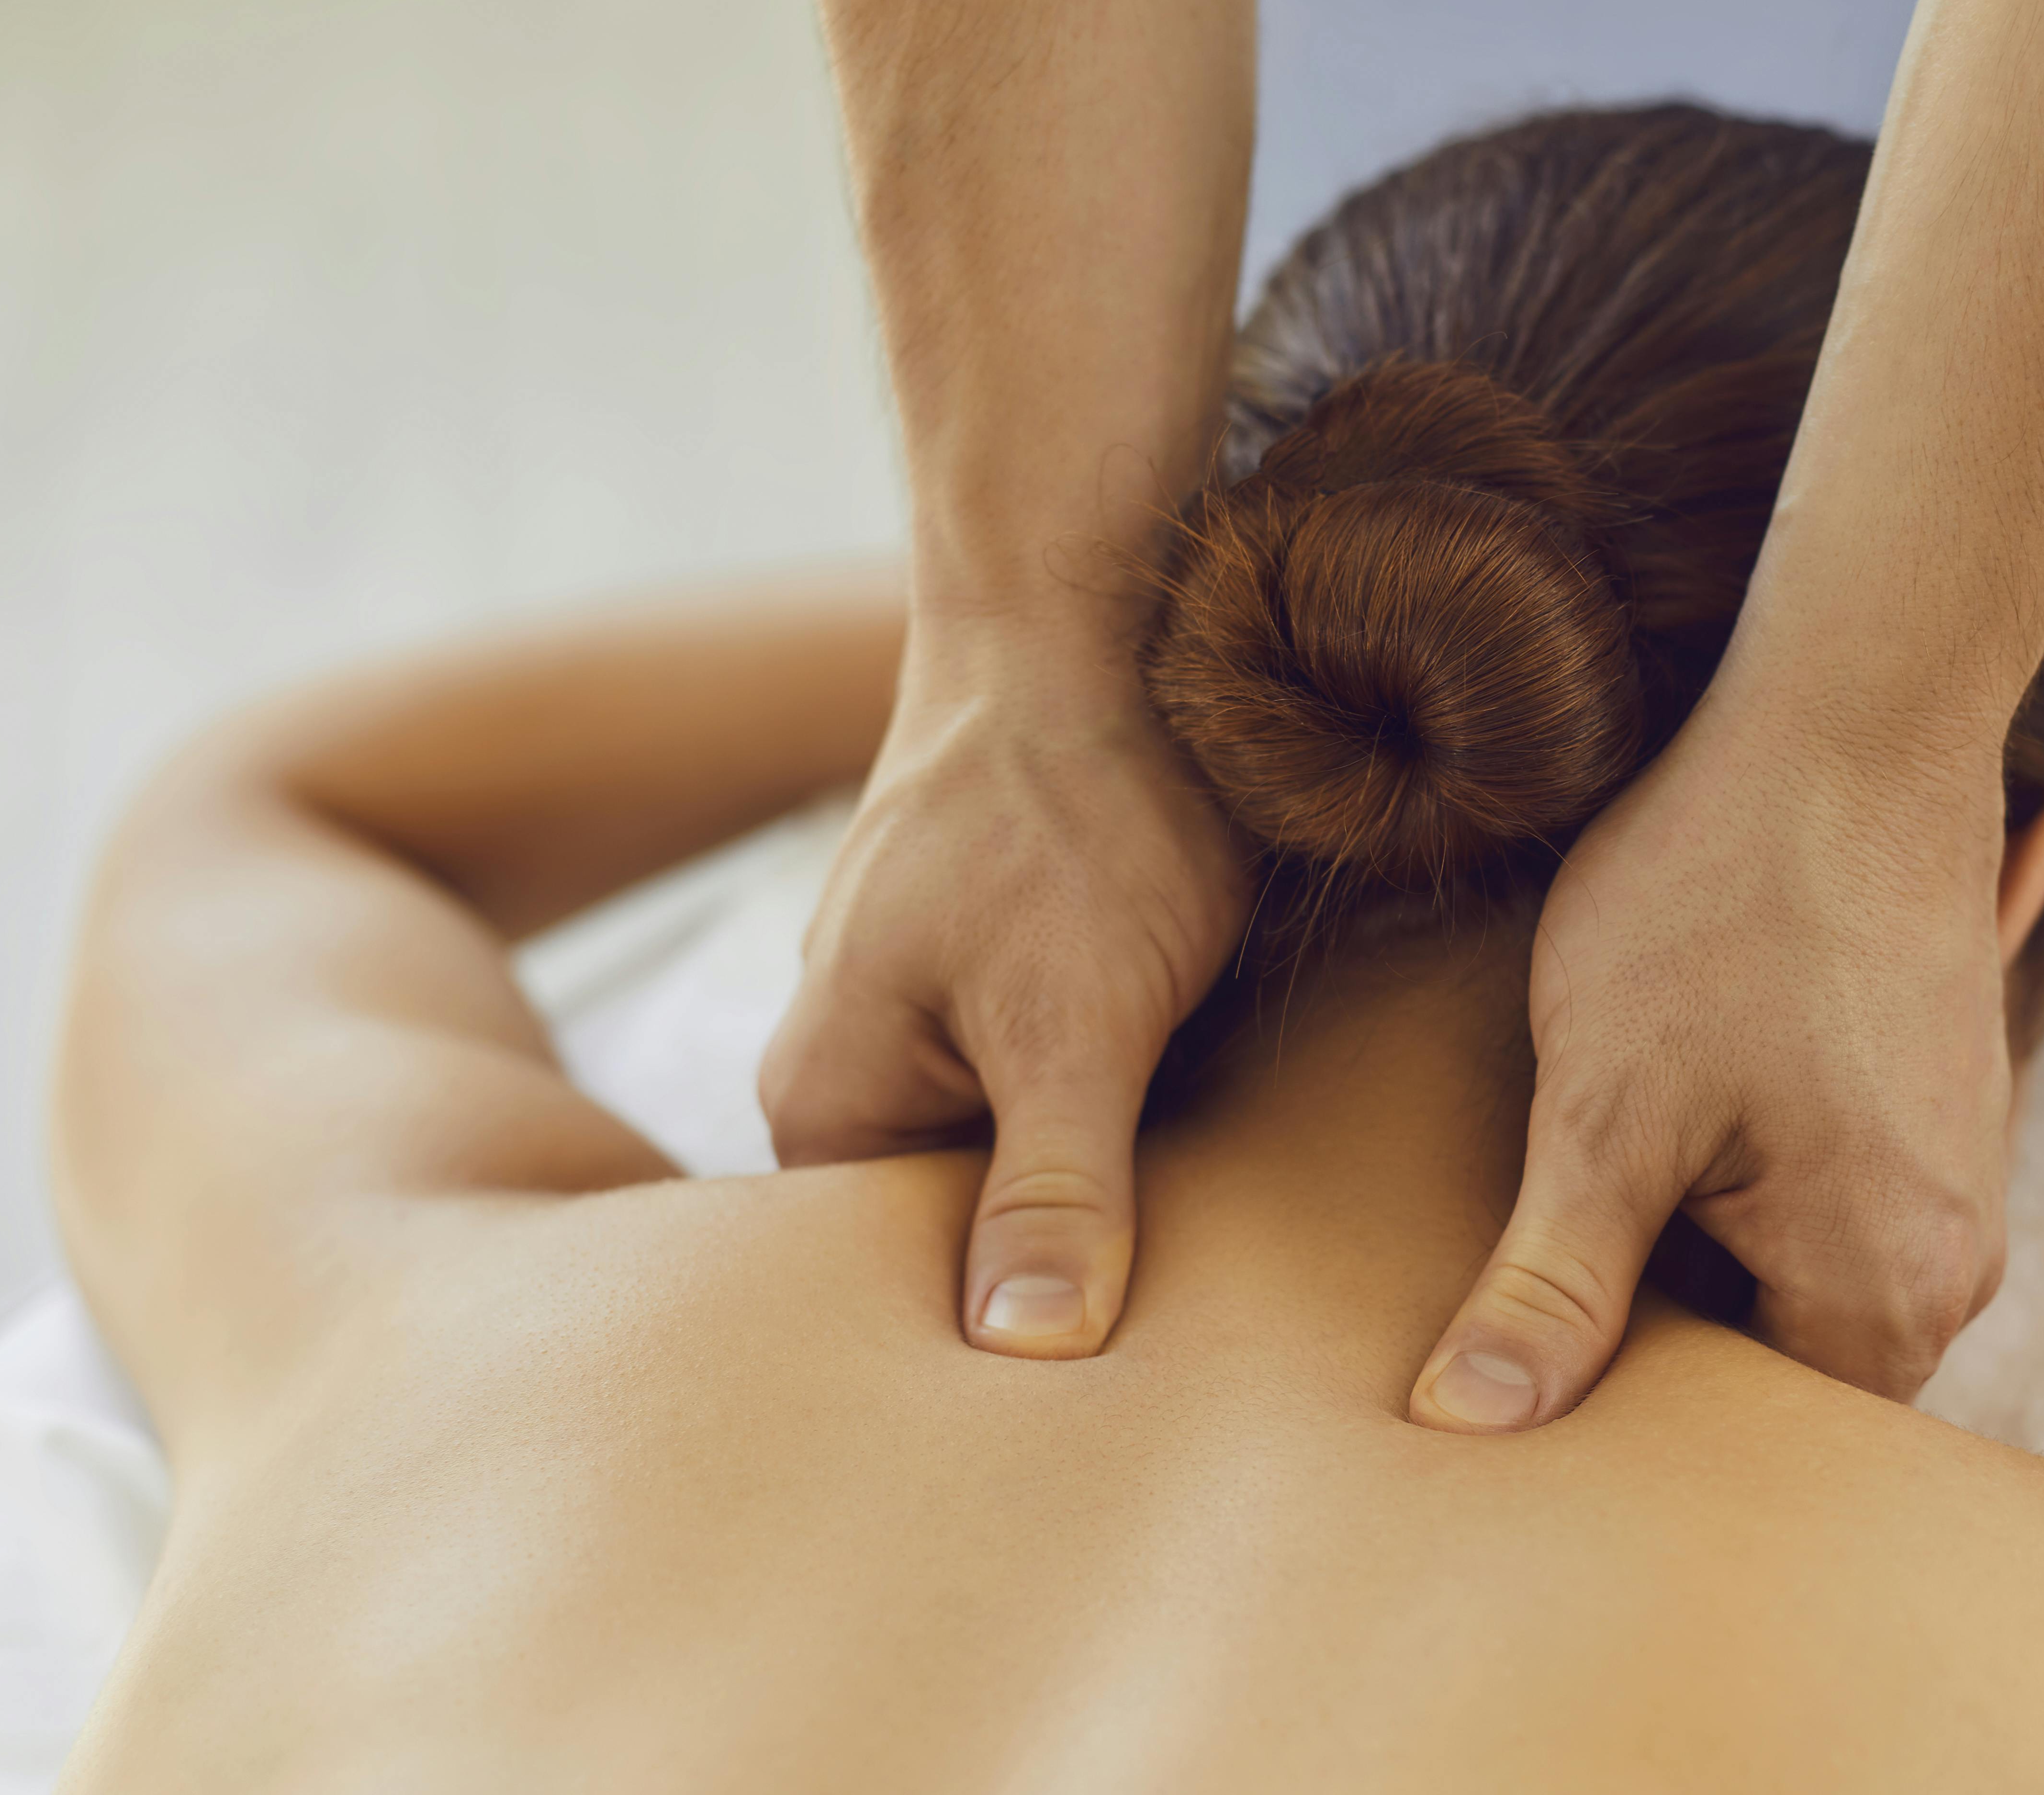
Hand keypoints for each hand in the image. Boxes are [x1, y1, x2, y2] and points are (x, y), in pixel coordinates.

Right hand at [762, 629, 1246, 1356]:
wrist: (1095, 628)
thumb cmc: (1071, 812)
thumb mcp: (1073, 1019)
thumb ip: (1055, 1186)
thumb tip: (1027, 1352)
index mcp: (826, 1104)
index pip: (891, 1295)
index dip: (1001, 1359)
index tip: (1111, 1415)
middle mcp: (857, 1075)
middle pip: (958, 1242)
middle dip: (1064, 1286)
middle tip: (1182, 1368)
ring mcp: (934, 1027)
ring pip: (1026, 1172)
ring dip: (1113, 1209)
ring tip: (1212, 1287)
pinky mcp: (1018, 990)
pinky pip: (1068, 1103)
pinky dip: (1136, 1131)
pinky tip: (1217, 1164)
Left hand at [1406, 703, 2017, 1429]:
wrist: (1857, 714)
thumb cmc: (1724, 900)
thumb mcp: (1607, 1109)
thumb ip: (1552, 1284)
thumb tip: (1463, 1425)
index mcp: (1890, 1290)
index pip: (1751, 1435)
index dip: (1630, 1406)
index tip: (1540, 1339)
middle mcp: (1958, 1252)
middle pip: (1783, 1358)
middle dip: (1669, 1317)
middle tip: (1554, 1244)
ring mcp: (1963, 1168)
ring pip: (1803, 1264)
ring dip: (1705, 1227)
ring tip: (1621, 1144)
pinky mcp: (1945, 1092)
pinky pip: (1840, 1179)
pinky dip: (1755, 1156)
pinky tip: (1703, 1078)